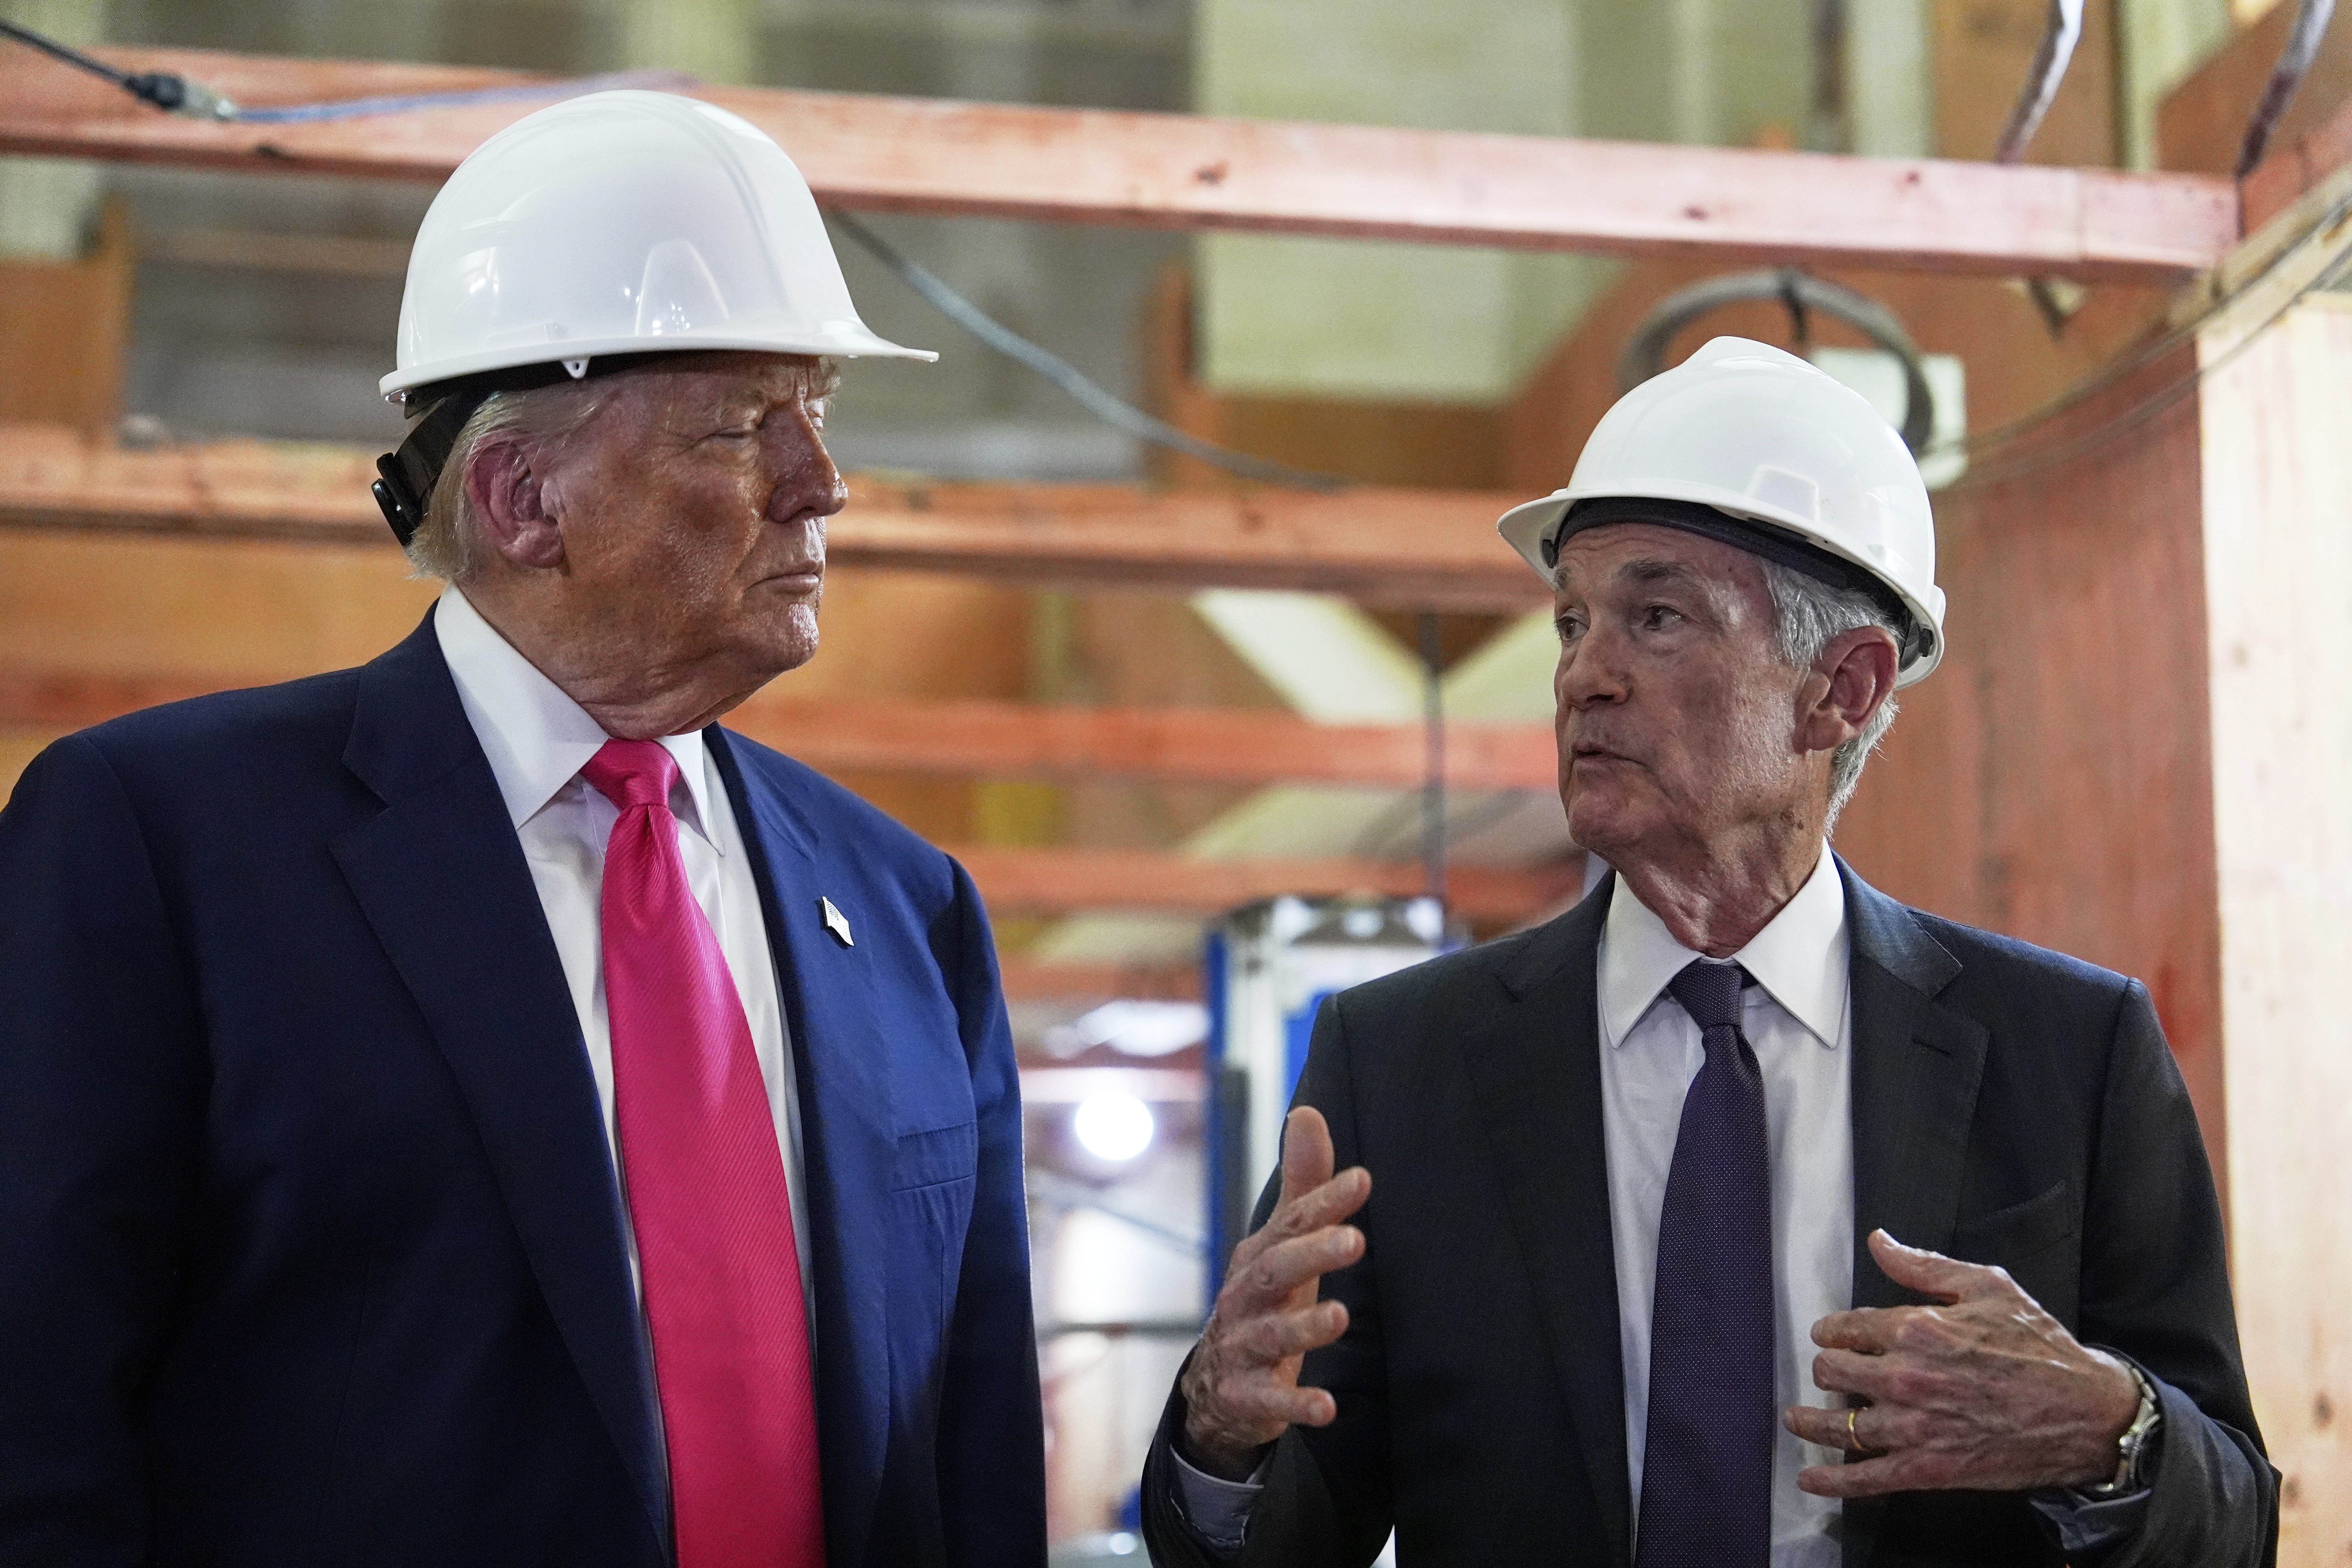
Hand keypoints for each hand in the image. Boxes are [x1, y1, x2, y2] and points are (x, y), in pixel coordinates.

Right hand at [1178, 1107, 1370, 1479]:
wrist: (1217, 1384)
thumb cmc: (1264, 1300)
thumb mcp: (1283, 1244)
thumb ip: (1302, 1186)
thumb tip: (1307, 1111)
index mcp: (1259, 1256)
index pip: (1292, 1222)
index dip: (1325, 1201)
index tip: (1363, 1180)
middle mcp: (1245, 1297)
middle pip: (1274, 1271)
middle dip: (1311, 1254)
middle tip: (1354, 1240)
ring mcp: (1241, 1346)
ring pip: (1270, 1334)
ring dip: (1304, 1326)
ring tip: (1340, 1315)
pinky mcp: (1244, 1395)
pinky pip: (1268, 1400)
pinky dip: (1295, 1403)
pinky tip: (1326, 1407)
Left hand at [1785, 1229, 2140, 1496]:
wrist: (2086, 1412)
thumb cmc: (2040, 1346)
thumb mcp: (1987, 1286)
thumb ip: (1924, 1266)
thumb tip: (1879, 1241)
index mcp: (1918, 1328)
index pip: (1846, 1329)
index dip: (1831, 1332)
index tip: (1830, 1337)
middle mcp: (1908, 1377)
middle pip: (1834, 1374)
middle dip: (1826, 1372)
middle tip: (1828, 1374)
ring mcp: (1916, 1427)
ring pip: (1841, 1426)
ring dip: (1812, 1423)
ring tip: (1797, 1420)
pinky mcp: (1931, 1468)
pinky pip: (1870, 1479)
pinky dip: (1836, 1482)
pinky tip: (1812, 1480)